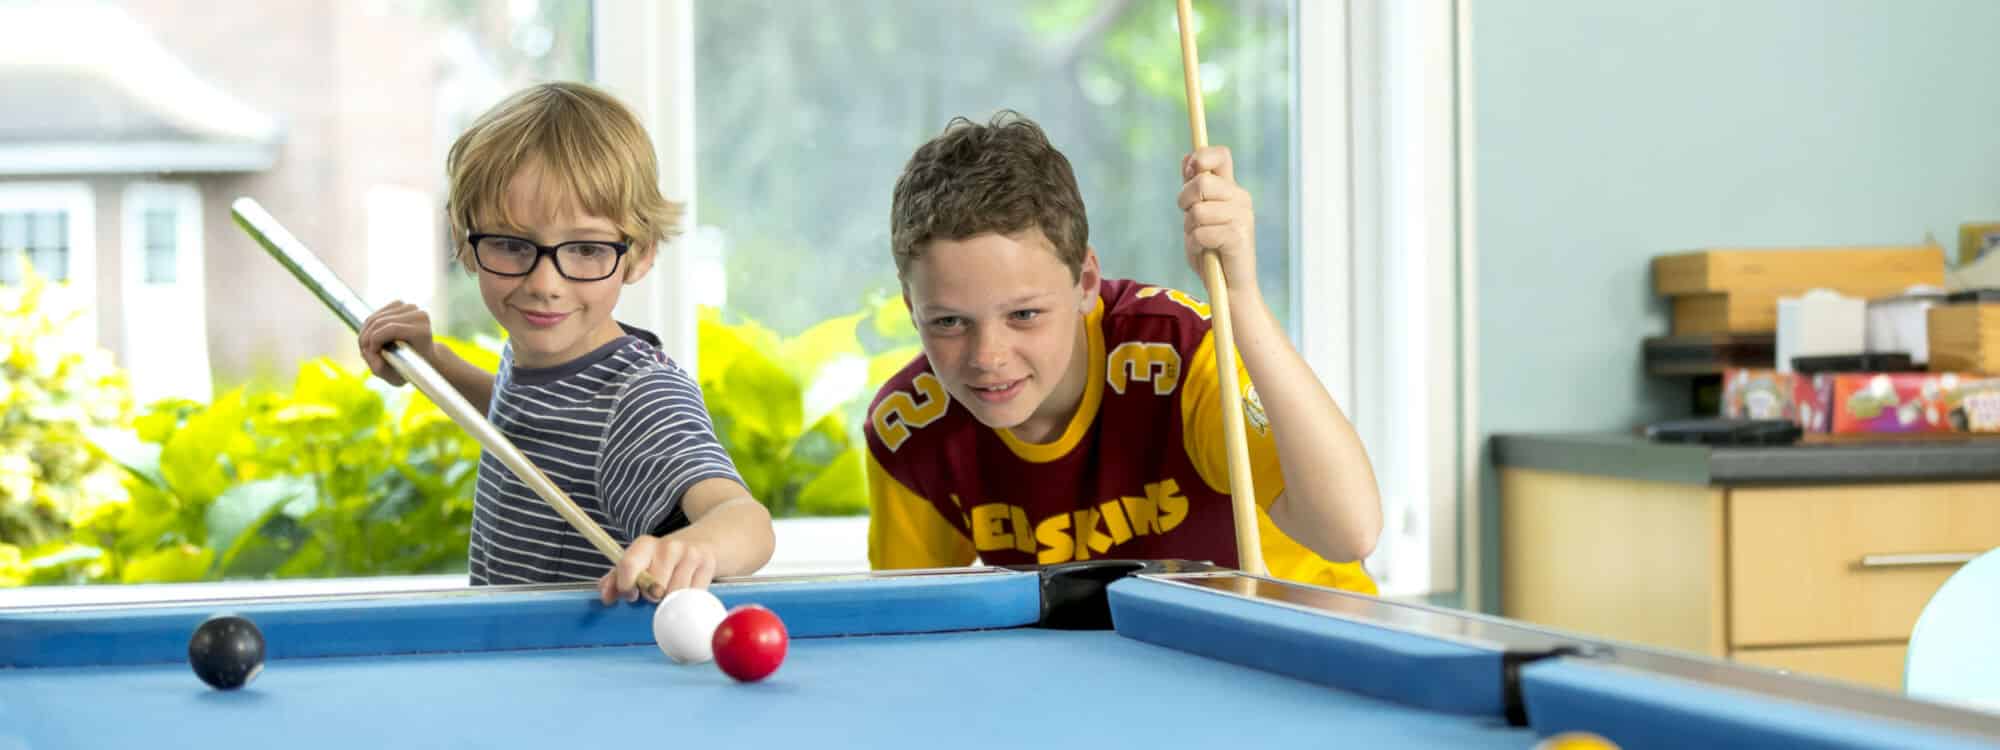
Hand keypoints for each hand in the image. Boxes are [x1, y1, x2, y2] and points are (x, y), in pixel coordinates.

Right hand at [356, 301, 437, 385]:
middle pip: (380, 322)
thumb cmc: (412, 369)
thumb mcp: (396, 377)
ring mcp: (410, 307)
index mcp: (422, 331)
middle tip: (366, 353)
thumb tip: (368, 352)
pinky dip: (368, 327)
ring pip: (375, 318)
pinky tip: (372, 338)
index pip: (391, 329)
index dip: (374, 341)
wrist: (424, 357)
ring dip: (365, 333)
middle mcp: (419, 315)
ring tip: (367, 348)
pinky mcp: (400, 304)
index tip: (370, 354)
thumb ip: (379, 368)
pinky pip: (375, 314)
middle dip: (367, 339)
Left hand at [598, 535, 717, 603]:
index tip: (631, 595)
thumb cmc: (662, 560)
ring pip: (675, 594)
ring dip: (672, 599)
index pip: (628, 566)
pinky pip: (693, 595)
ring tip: (672, 590)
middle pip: (654, 587)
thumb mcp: (637, 564)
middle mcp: (668, 546)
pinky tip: (687, 588)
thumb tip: (606, 597)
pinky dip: (688, 598)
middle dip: (653, 596)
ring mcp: (690, 554)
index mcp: (644, 545)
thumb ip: (615, 580)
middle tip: (656, 592)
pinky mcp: (707, 564)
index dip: (626, 586)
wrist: (702, 542)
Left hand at [1177, 146, 1258, 294]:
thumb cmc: (1210, 253)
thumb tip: (1187, 158)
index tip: (1189, 175)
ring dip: (1189, 229)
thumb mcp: (1197, 217)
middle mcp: (1241, 198)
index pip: (1220, 155)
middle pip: (1202, 181)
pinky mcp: (1238, 236)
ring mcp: (1242, 216)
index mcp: (1232, 190)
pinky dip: (1194, 246)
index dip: (1200, 158)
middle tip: (1190, 220)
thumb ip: (1194, 190)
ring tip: (1200, 241)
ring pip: (1197, 210)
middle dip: (1185, 201)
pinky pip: (1200, 233)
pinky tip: (1204, 253)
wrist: (1229, 289)